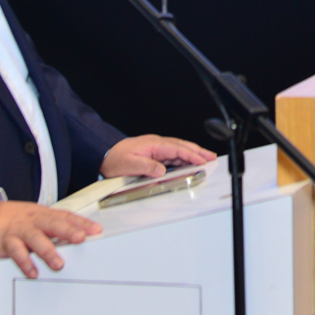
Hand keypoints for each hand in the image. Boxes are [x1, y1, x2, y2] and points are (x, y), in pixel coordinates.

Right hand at [0, 200, 100, 277]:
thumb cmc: (19, 219)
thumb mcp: (39, 218)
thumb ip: (56, 228)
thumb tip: (79, 238)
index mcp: (45, 214)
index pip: (66, 217)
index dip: (81, 223)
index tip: (96, 230)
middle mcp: (34, 220)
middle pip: (53, 224)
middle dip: (67, 231)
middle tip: (80, 239)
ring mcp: (21, 230)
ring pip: (35, 238)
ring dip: (47, 251)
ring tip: (58, 263)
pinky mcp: (7, 241)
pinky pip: (16, 252)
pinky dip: (25, 262)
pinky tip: (33, 271)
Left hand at [100, 134, 216, 178]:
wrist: (102, 154)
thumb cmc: (114, 159)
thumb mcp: (128, 164)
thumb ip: (145, 167)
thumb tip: (161, 170)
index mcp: (153, 144)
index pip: (177, 149)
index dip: (191, 154)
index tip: (202, 160)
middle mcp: (156, 144)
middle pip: (181, 146)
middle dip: (198, 151)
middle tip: (211, 156)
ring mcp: (155, 148)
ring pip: (178, 150)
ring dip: (192, 154)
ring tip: (205, 159)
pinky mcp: (153, 154)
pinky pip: (172, 154)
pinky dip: (183, 157)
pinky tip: (188, 162)